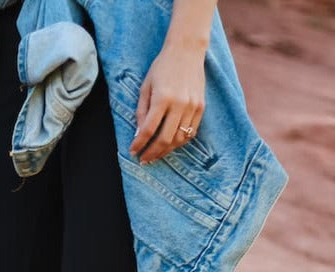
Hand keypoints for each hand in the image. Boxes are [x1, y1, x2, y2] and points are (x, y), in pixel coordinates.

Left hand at [130, 43, 205, 164]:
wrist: (187, 50)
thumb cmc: (162, 67)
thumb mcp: (145, 87)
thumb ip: (142, 112)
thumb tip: (138, 134)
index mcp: (162, 98)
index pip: (148, 130)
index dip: (139, 144)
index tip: (133, 151)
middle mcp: (179, 104)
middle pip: (165, 139)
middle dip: (152, 153)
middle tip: (143, 159)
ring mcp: (192, 106)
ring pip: (179, 139)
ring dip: (166, 150)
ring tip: (155, 154)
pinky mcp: (201, 106)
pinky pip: (191, 132)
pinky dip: (179, 142)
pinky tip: (170, 144)